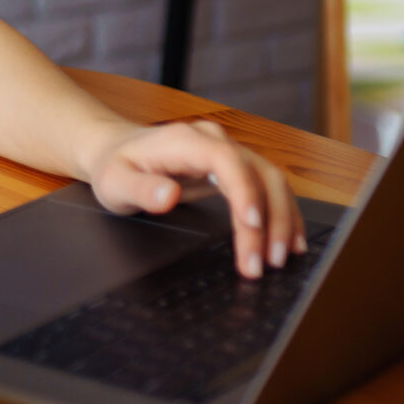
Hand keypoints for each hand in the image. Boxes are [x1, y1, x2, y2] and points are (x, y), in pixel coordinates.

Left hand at [78, 118, 305, 279]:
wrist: (115, 150)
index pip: (226, 161)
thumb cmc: (115, 167)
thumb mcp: (114, 183)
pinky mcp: (235, 167)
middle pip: (258, 174)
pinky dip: (282, 214)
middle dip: (269, 219)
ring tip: (281, 258)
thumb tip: (169, 195)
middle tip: (266, 262)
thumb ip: (140, 189)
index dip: (244, 191)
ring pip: (271, 181)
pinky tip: (288, 240)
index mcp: (185, 141)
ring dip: (282, 219)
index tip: (252, 225)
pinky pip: (267, 187)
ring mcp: (228, 151)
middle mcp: (214, 141)